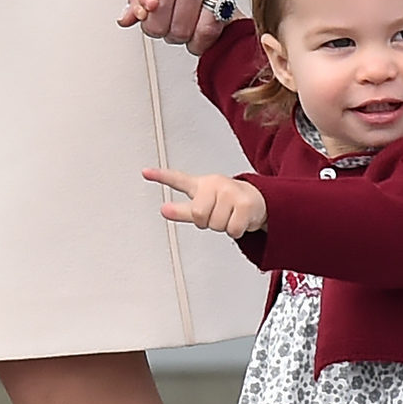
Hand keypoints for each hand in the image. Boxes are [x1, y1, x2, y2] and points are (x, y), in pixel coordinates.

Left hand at [118, 0, 261, 54]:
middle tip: (172, 26)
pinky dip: (219, 8)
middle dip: (173, 34)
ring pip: (209, 29)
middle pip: (182, 31)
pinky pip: (229, 5)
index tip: (155, 24)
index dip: (153, 29)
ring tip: (193, 27)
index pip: (157, 21)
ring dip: (198, 36)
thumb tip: (129, 17)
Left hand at [145, 166, 266, 238]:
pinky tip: (240, 219)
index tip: (144, 172)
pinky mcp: (245, 204)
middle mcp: (215, 184)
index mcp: (202, 184)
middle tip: (217, 214)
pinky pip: (232, 230)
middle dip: (207, 222)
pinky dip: (236, 231)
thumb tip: (163, 210)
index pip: (178, 180)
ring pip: (216, 224)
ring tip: (230, 216)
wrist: (258, 200)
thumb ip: (181, 210)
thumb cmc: (227, 202)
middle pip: (198, 215)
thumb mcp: (203, 204)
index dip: (161, 177)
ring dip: (223, 227)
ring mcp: (230, 192)